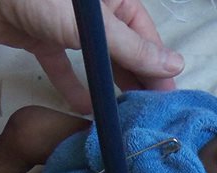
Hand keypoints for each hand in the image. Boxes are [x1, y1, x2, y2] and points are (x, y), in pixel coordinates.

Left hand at [0, 0, 183, 112]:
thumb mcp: (94, 25)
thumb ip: (133, 48)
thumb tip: (173, 65)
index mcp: (114, 0)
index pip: (145, 38)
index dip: (157, 68)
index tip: (168, 98)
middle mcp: (95, 13)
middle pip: (123, 51)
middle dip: (136, 81)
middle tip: (148, 114)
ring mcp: (68, 26)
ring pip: (96, 61)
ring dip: (109, 87)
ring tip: (124, 115)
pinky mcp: (42, 39)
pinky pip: (63, 67)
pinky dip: (72, 87)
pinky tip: (85, 111)